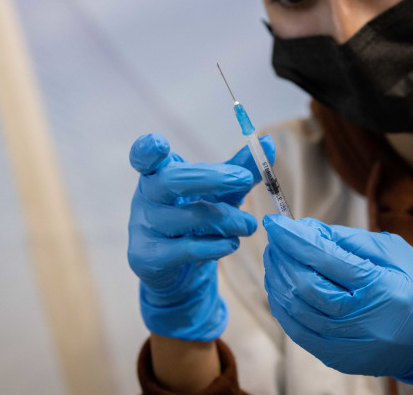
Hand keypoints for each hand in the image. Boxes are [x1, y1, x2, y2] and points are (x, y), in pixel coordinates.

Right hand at [127, 133, 273, 340]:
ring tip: (249, 226)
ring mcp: (143, 227)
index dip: (147, 149)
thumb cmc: (199, 218)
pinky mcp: (148, 256)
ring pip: (191, 217)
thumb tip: (268, 142)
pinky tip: (232, 243)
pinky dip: (218, 245)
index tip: (159, 144)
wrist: (180, 270)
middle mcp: (146, 196)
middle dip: (213, 178)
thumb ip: (241, 167)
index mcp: (159, 172)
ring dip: (229, 219)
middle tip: (244, 179)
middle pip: (172, 180)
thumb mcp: (221, 191)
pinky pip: (188, 248)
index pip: (143, 155)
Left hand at [263, 214, 412, 394]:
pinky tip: (280, 287)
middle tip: (274, 237)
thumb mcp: (396, 252)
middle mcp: (363, 321)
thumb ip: (349, 241)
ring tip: (275, 257)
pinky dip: (283, 307)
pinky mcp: (340, 359)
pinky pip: (298, 332)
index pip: (325, 258)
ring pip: (296, 309)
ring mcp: (349, 345)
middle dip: (283, 256)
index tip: (275, 222)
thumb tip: (308, 230)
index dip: (294, 238)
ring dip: (278, 279)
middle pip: (304, 284)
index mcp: (381, 288)